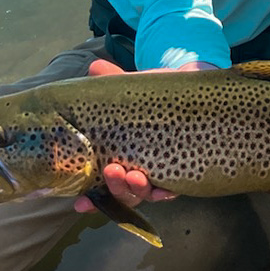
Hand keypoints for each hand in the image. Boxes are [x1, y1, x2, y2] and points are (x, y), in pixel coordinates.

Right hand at [73, 57, 217, 212]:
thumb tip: (95, 67)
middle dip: (115, 187)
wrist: (191, 89)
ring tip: (134, 174)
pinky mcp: (183, 170)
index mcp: (119, 157)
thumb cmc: (156, 94)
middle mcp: (138, 171)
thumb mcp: (133, 89)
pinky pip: (173, 189)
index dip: (88, 199)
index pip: (100, 186)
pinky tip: (161, 188)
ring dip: (137, 189)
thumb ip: (113, 81)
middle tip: (112, 170)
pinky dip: (165, 191)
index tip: (78, 203)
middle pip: (123, 192)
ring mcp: (159, 173)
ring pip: (145, 193)